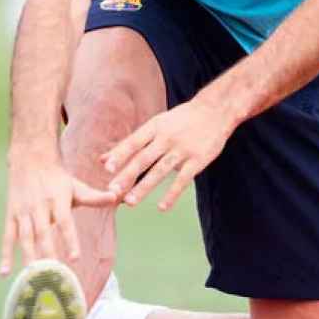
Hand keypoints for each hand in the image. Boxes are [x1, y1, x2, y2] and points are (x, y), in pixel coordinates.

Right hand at [0, 154, 116, 274]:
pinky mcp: (11, 215)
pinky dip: (5, 254)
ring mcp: (23, 211)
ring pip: (25, 237)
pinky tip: (4, 273)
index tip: (75, 258)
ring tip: (32, 277)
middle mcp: (39, 206)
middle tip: (53, 275)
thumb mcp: (76, 185)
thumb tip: (116, 197)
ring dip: (28, 257)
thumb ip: (94, 197)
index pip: (65, 222)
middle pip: (43, 233)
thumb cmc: (58, 178)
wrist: (29, 158)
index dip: (69, 240)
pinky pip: (8, 237)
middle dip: (48, 254)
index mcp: (58, 200)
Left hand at [101, 99, 233, 211]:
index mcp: (155, 127)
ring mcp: (183, 149)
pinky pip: (183, 180)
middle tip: (112, 190)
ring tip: (130, 201)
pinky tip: (162, 207)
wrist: (216, 111)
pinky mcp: (198, 160)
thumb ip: (131, 143)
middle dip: (127, 175)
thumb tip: (103, 160)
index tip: (107, 168)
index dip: (120, 155)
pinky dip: (172, 194)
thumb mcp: (156, 124)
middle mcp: (167, 138)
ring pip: (160, 171)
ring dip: (144, 187)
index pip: (134, 142)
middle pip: (144, 158)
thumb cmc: (182, 119)